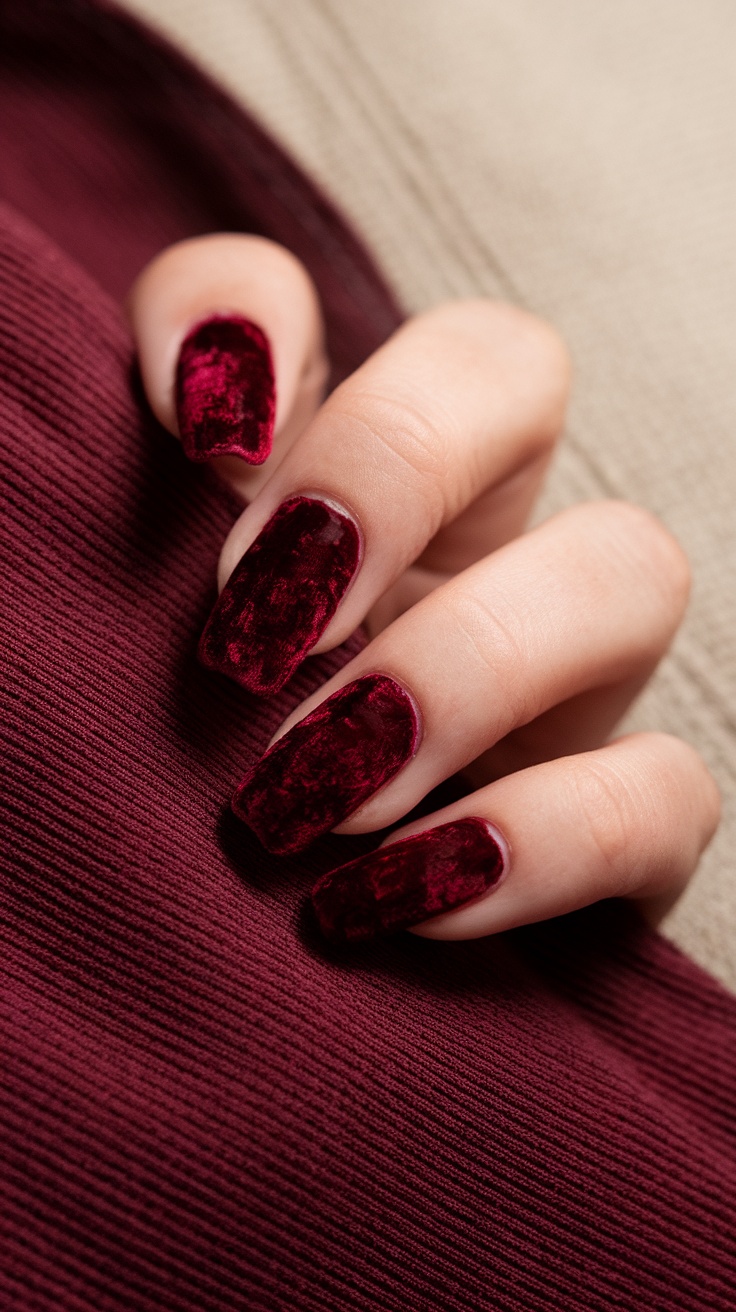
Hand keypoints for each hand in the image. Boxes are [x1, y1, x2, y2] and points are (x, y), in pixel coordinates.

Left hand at [129, 235, 719, 943]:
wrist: (238, 990)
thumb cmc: (161, 800)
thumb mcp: (114, 646)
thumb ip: (124, 514)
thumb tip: (202, 409)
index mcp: (333, 479)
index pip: (287, 298)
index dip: (253, 318)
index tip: (195, 445)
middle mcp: (470, 538)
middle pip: (518, 370)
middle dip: (389, 468)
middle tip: (254, 633)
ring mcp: (567, 675)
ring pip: (636, 566)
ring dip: (465, 669)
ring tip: (312, 796)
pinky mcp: (626, 823)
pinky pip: (668, 792)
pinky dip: (545, 838)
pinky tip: (403, 899)